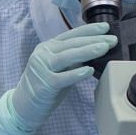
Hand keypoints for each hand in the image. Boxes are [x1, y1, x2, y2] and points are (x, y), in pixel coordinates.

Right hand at [0, 22, 115, 134]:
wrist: (23, 106)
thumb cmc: (44, 87)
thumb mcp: (58, 68)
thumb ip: (72, 60)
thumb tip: (95, 51)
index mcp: (47, 47)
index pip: (70, 35)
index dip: (89, 30)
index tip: (106, 27)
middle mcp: (43, 54)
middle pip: (71, 44)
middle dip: (93, 40)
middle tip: (112, 39)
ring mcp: (42, 68)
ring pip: (67, 56)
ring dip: (87, 51)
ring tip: (104, 48)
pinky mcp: (44, 84)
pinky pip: (63, 78)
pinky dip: (76, 73)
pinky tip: (89, 71)